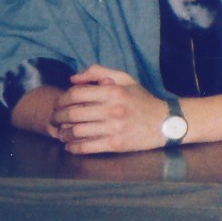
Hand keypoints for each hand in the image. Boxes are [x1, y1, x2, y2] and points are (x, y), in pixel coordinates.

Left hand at [49, 66, 170, 154]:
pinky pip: (86, 147)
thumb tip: (73, 79)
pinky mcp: (116, 144)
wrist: (166, 122)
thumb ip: (99, 72)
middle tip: (55, 120)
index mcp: (114, 92)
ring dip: (64, 133)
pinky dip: (73, 147)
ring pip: (76, 132)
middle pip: (73, 114)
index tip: (59, 104)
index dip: (62, 99)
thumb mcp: (126, 80)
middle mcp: (113, 110)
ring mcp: (114, 128)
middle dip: (58, 117)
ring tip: (62, 132)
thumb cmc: (142, 100)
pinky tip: (70, 145)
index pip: (76, 94)